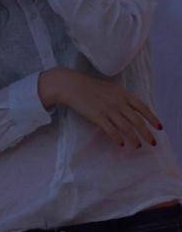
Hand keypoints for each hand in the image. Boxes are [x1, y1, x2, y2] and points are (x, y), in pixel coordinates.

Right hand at [41, 68, 160, 147]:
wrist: (71, 85)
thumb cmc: (90, 87)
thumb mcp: (111, 88)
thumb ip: (122, 98)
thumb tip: (131, 110)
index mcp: (123, 94)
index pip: (142, 107)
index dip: (152, 118)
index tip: (159, 128)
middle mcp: (118, 102)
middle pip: (137, 120)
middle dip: (146, 133)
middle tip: (152, 143)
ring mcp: (108, 109)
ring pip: (126, 127)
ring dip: (133, 139)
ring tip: (137, 146)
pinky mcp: (97, 116)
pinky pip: (111, 130)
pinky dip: (117, 138)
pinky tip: (121, 144)